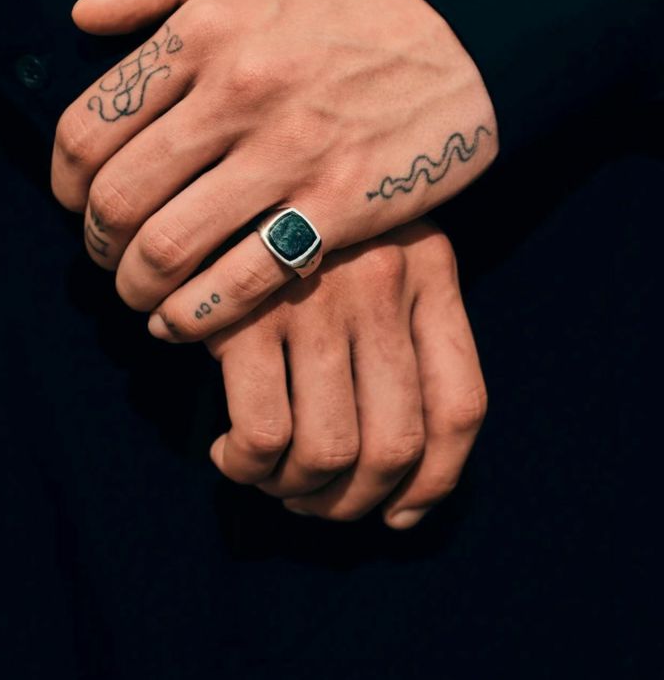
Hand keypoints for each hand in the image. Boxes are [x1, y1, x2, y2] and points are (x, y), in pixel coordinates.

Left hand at [52, 0, 497, 339]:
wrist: (467, 41)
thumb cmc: (348, 8)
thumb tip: (81, 16)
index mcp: (205, 31)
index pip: (88, 126)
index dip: (64, 181)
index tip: (74, 200)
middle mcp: (239, 91)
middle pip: (119, 197)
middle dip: (95, 243)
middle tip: (104, 254)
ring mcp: (291, 154)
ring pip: (169, 247)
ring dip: (134, 286)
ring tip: (137, 292)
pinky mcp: (339, 207)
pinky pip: (243, 279)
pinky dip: (193, 316)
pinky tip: (177, 325)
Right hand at [204, 221, 486, 526]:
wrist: (220, 167)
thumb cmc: (298, 224)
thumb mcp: (376, 248)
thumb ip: (402, 330)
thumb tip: (407, 483)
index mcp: (429, 270)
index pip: (460, 406)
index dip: (435, 482)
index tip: (399, 512)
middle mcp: (383, 287)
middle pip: (395, 445)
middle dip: (352, 502)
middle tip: (314, 502)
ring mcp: (315, 302)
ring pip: (330, 453)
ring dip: (297, 493)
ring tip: (271, 478)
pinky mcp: (244, 317)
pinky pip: (262, 435)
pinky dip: (247, 467)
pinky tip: (229, 454)